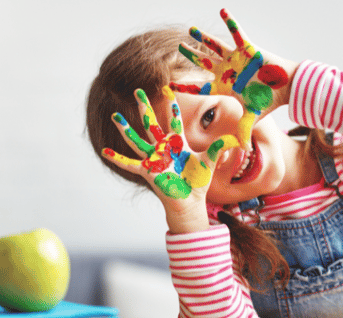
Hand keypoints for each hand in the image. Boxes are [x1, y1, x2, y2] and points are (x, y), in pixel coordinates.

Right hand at [102, 87, 238, 230]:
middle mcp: (163, 149)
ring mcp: (154, 159)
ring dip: (126, 129)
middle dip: (145, 108)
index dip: (172, 107)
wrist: (190, 202)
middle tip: (138, 91)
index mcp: (178, 144)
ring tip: (114, 117)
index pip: (174, 121)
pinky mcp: (148, 171)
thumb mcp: (210, 162)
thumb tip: (237, 139)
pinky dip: (117, 158)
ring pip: (137, 140)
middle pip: (152, 124)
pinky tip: (105, 151)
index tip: (168, 92)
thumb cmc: (198, 182)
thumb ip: (220, 148)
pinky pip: (129, 164)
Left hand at [172, 8, 297, 148]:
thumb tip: (242, 150)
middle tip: (179, 48)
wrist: (287, 86)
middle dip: (191, 55)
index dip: (185, 87)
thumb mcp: (253, 116)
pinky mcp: (247, 48)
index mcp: (225, 85)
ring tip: (191, 30)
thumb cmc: (269, 100)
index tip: (168, 86)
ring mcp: (236, 58)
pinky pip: (237, 32)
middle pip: (203, 62)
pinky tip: (222, 10)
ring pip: (215, 46)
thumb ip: (244, 130)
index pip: (200, 87)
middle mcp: (227, 70)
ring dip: (203, 38)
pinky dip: (230, 21)